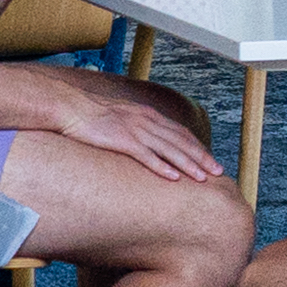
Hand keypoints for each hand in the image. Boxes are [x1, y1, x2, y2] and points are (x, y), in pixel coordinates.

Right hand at [49, 73, 224, 181]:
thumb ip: (136, 126)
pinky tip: (174, 178)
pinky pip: (147, 156)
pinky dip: (162, 168)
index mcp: (147, 115)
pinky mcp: (122, 141)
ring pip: (169, 150)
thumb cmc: (91, 116)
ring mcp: (135, 130)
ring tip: (203, 178)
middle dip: (201, 157)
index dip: (197, 147)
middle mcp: (146, 121)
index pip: (180, 132)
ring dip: (188, 165)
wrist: (69, 107)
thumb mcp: (121, 117)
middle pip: (181, 141)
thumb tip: (146, 141)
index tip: (209, 159)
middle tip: (217, 172)